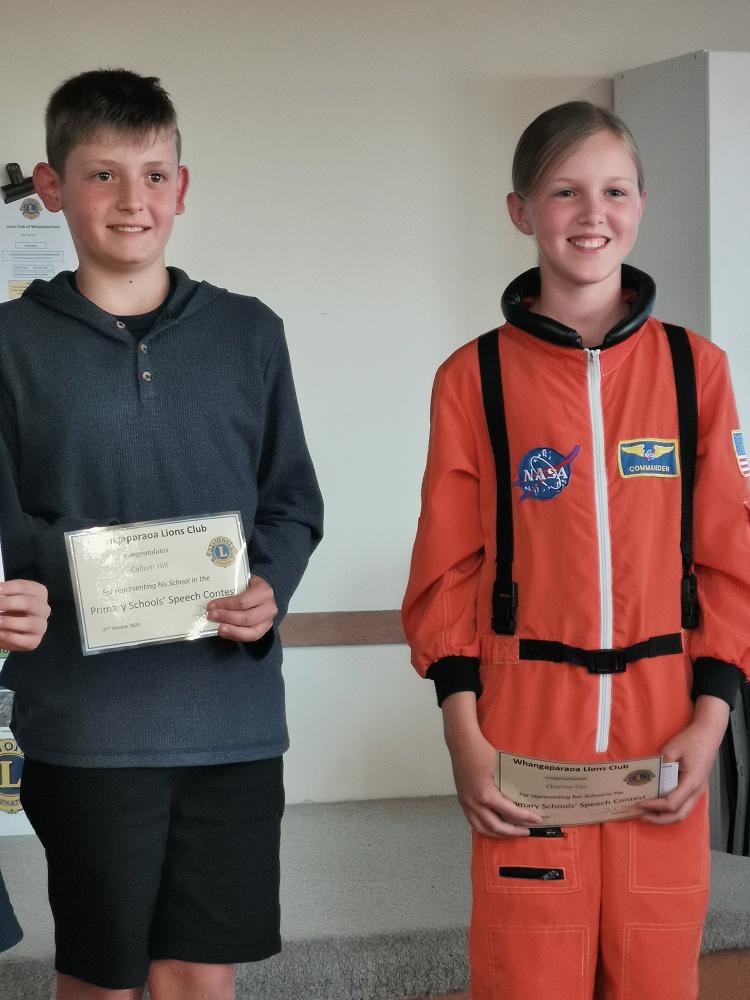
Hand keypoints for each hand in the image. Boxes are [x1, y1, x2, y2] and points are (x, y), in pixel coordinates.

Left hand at [0, 580, 49, 651]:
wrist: (8, 628)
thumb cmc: (9, 609)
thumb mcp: (8, 597)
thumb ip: (4, 593)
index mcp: (39, 593)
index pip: (26, 587)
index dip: (9, 588)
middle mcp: (44, 609)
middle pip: (29, 603)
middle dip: (9, 603)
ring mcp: (41, 626)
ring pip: (29, 623)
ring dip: (9, 622)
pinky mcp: (35, 641)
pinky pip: (24, 640)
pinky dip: (9, 636)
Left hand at [206, 576, 276, 642]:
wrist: (263, 593)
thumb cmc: (250, 586)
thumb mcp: (243, 581)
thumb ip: (230, 589)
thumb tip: (212, 601)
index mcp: (264, 591)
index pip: (243, 602)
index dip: (226, 605)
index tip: (211, 605)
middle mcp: (269, 607)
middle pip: (246, 617)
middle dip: (226, 618)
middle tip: (211, 615)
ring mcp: (268, 620)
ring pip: (251, 631)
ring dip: (232, 630)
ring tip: (218, 628)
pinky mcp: (264, 630)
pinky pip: (251, 637)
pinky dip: (236, 636)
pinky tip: (225, 633)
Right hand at [443, 692, 542, 837]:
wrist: (461, 743)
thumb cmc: (481, 751)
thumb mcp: (501, 768)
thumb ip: (511, 784)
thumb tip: (527, 795)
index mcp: (485, 794)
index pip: (509, 812)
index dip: (525, 817)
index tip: (537, 819)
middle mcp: (473, 803)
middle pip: (495, 827)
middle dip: (513, 832)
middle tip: (526, 831)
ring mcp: (466, 803)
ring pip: (481, 828)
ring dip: (498, 834)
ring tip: (511, 833)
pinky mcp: (462, 800)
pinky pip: (473, 822)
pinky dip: (485, 828)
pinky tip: (495, 826)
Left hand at [638, 695, 729, 824]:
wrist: (709, 734)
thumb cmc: (692, 740)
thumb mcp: (671, 749)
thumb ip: (660, 765)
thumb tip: (648, 777)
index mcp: (691, 783)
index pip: (671, 804)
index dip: (654, 806)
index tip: (639, 803)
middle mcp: (697, 792)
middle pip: (678, 815)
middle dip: (658, 819)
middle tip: (640, 815)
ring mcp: (698, 791)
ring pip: (682, 813)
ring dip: (664, 816)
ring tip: (647, 812)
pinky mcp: (695, 788)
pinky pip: (683, 805)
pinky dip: (670, 809)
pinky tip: (657, 803)